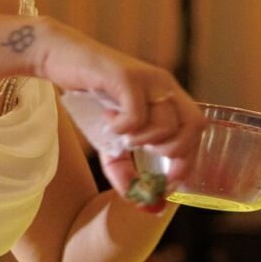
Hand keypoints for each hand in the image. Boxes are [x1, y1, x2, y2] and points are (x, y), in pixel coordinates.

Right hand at [37, 23, 202, 182]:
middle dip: (172, 152)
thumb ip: (126, 172)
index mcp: (170, 96)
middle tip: (143, 153)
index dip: (188, 160)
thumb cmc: (92, 100)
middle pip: (193, 126)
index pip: (197, 129)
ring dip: (143, 140)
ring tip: (122, 134)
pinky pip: (137, 113)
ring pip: (166, 123)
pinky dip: (124, 128)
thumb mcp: (110, 142)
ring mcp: (147, 79)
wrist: (62, 57)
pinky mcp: (125, 77)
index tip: (167, 181)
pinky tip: (110, 122)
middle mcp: (165, 85)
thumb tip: (142, 204)